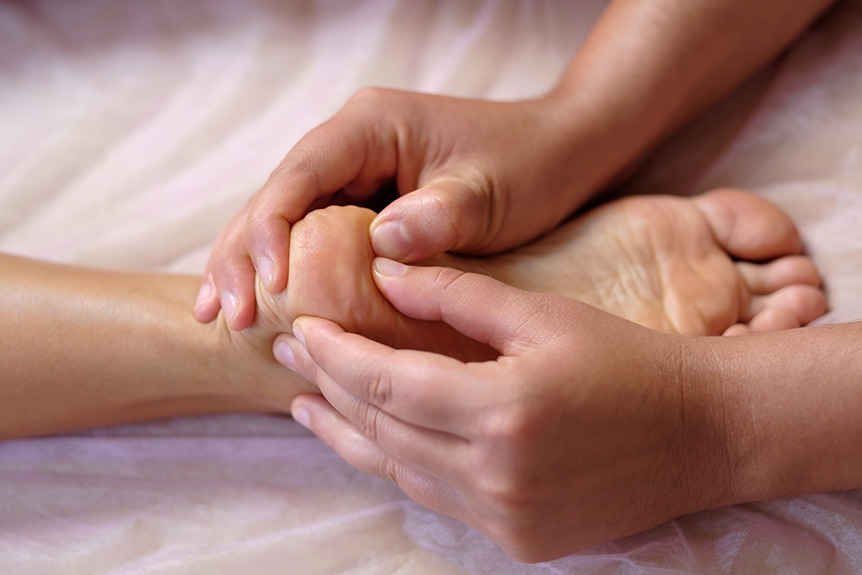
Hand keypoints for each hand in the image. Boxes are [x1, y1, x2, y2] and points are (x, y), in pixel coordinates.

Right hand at [195, 88, 604, 328]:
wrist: (557, 154)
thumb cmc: (528, 165)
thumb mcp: (489, 192)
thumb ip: (438, 214)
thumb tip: (379, 243)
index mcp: (371, 126)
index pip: (301, 175)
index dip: (272, 228)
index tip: (269, 285)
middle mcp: (350, 143)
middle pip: (276, 197)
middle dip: (243, 255)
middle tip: (222, 316)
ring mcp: (353, 173)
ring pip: (283, 218)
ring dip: (249, 266)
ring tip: (216, 317)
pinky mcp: (364, 201)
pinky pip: (312, 237)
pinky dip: (284, 272)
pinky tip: (262, 307)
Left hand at [275, 260, 744, 561]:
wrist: (701, 433)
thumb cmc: (627, 360)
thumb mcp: (542, 314)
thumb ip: (456, 296)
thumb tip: (385, 276)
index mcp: (503, 411)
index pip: (386, 382)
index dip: (335, 354)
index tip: (302, 326)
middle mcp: (498, 476)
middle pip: (382, 429)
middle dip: (329, 388)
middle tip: (290, 354)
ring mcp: (507, 518)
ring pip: (399, 471)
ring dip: (351, 433)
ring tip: (308, 402)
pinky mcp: (518, 540)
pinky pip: (436, 498)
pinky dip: (398, 463)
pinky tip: (375, 438)